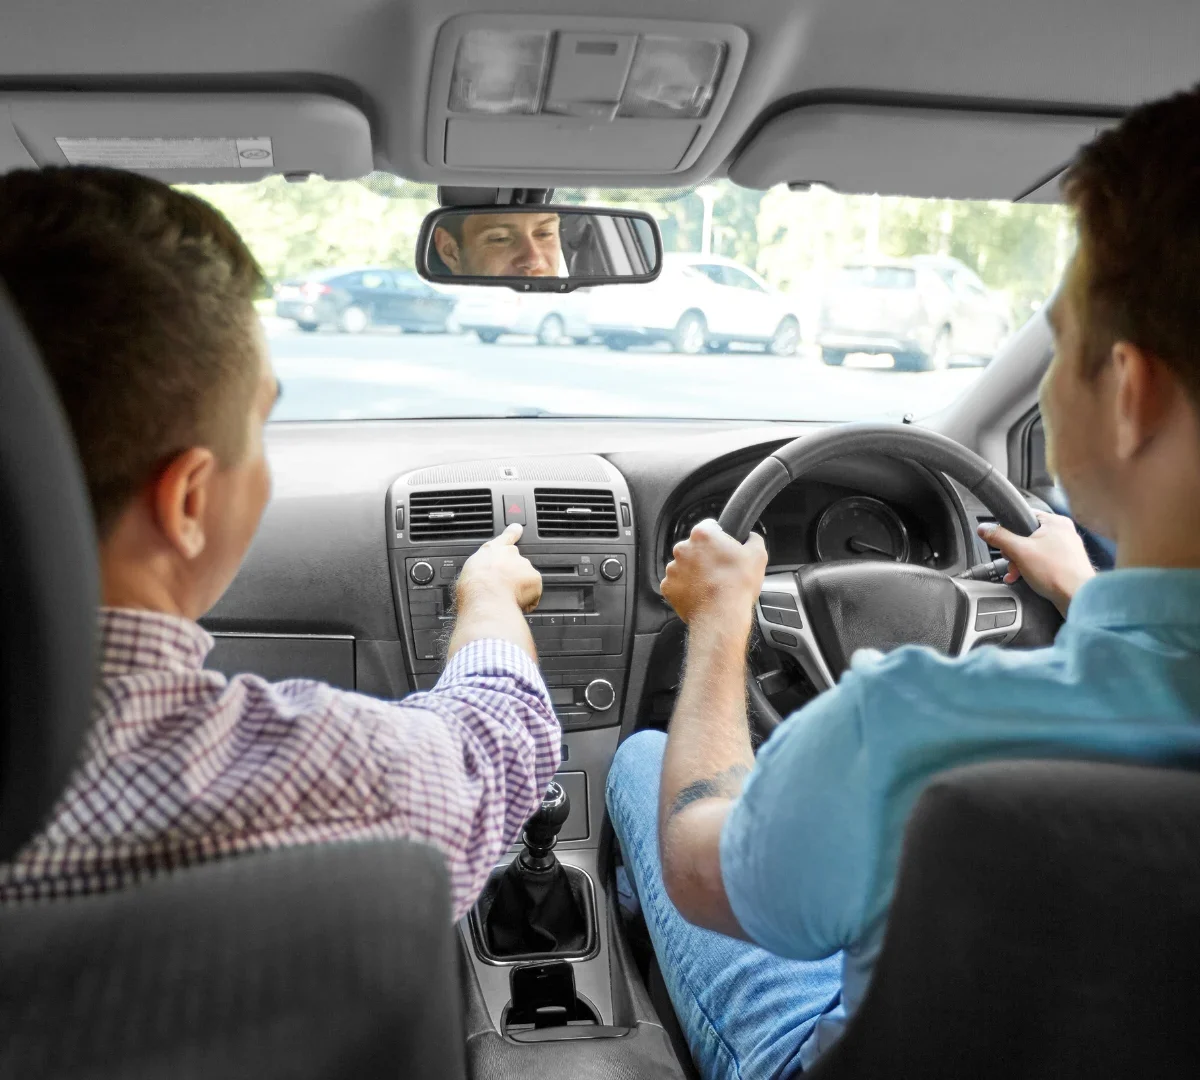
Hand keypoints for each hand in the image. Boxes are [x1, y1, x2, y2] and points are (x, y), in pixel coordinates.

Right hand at [456, 523, 542, 613]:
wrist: (486, 597)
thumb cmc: (473, 586)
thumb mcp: (469, 571)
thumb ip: (479, 568)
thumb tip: (480, 576)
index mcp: (492, 550)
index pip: (506, 536)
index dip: (513, 532)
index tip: (518, 528)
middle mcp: (510, 554)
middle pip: (517, 563)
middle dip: (513, 575)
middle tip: (502, 589)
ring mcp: (524, 565)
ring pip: (526, 579)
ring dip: (520, 588)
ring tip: (506, 598)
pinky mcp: (535, 578)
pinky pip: (534, 593)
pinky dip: (528, 600)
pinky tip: (515, 603)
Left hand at [661, 519, 767, 629]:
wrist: (721, 615)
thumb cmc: (738, 585)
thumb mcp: (758, 555)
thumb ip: (752, 539)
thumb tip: (750, 537)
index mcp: (702, 535)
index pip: (709, 527)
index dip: (719, 536)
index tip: (724, 548)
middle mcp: (683, 548)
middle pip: (694, 547)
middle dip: (705, 556)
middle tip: (720, 570)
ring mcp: (672, 568)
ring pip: (684, 566)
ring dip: (694, 572)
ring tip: (710, 585)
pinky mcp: (667, 587)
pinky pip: (677, 584)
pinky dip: (686, 589)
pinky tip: (700, 595)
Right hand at [978, 511, 1094, 615]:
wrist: (1078, 597)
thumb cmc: (1056, 572)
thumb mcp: (1019, 551)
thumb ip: (999, 537)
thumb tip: (984, 529)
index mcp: (1055, 522)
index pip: (1024, 516)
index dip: (1009, 529)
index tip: (1002, 542)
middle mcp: (1064, 532)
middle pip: (1027, 536)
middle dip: (1014, 552)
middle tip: (1011, 562)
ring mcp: (1067, 548)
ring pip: (1035, 550)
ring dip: (1021, 563)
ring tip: (1017, 574)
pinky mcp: (1068, 564)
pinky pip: (1044, 562)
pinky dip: (1033, 569)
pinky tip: (1027, 578)